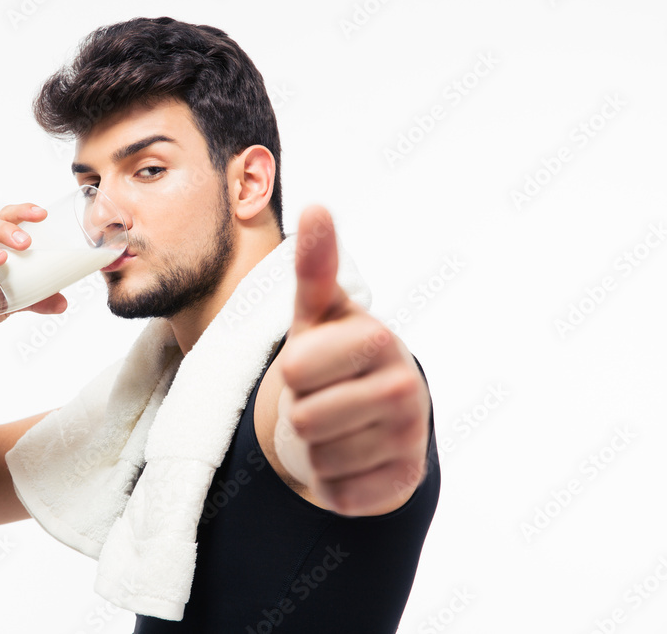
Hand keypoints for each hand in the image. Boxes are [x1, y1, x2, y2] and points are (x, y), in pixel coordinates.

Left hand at [274, 205, 430, 516]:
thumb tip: (316, 207)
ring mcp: (410, 438)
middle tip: (323, 399)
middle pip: (304, 418)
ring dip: (314, 449)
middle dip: (300, 413)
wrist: (371, 417)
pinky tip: (350, 461)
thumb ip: (315, 266)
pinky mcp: (404, 483)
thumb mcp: (317, 314)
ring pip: (319, 459)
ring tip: (336, 428)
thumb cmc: (334, 357)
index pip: (296, 369)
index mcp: (379, 340)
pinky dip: (332, 483)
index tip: (313, 364)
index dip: (291, 372)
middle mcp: (405, 387)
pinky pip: (338, 494)